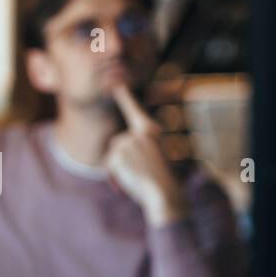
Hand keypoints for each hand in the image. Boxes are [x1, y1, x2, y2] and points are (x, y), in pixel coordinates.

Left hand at [106, 84, 186, 227]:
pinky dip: (116, 176)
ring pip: (113, 154)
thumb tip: (121, 146)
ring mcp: (128, 141)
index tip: (116, 83)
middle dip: (121, 159)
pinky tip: (130, 181)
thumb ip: (139, 147)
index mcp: (151, 130)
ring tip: (138, 177)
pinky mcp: (118, 153)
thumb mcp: (155, 157)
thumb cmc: (164, 179)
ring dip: (120, 168)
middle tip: (140, 172)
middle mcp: (139, 132)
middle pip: (117, 142)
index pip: (132, 109)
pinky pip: (110, 166)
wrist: (165, 193)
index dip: (123, 96)